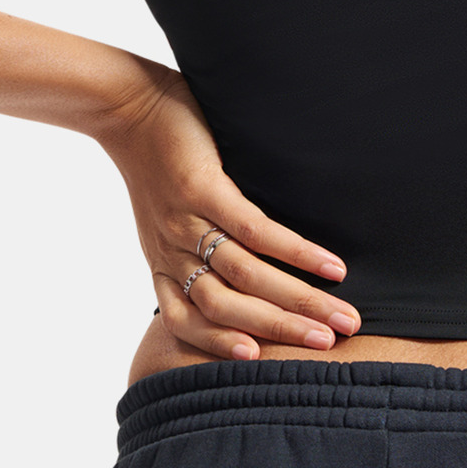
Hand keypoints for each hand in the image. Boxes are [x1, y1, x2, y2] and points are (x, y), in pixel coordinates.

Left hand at [92, 59, 361, 360]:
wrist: (125, 105)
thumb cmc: (154, 160)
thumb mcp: (163, 217)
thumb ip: (195, 247)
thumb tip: (247, 272)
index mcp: (163, 263)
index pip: (190, 323)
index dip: (224, 346)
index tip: (265, 362)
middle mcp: (173, 250)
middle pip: (228, 309)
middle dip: (282, 331)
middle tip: (333, 344)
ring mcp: (187, 221)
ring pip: (245, 277)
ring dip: (298, 301)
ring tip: (341, 317)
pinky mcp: (203, 188)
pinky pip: (255, 231)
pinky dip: (296, 252)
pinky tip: (331, 265)